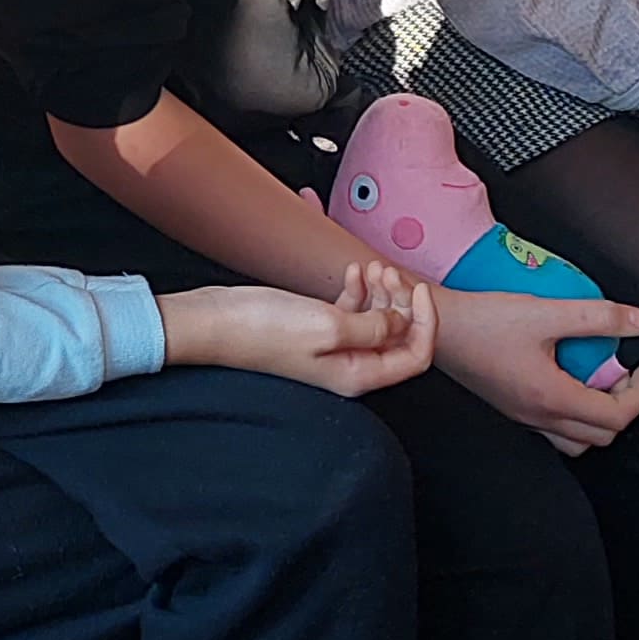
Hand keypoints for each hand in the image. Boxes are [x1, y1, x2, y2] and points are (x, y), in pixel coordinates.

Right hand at [163, 260, 437, 395]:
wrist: (214, 322)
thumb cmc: (263, 328)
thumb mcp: (328, 325)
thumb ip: (373, 327)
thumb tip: (401, 323)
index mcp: (357, 374)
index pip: (415, 357)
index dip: (424, 322)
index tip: (416, 289)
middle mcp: (349, 366)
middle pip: (398, 337)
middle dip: (402, 301)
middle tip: (388, 269)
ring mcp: (332, 349)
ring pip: (376, 321)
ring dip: (380, 291)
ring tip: (369, 265)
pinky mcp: (315, 331)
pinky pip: (351, 313)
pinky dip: (358, 291)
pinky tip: (351, 272)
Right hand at [428, 278, 638, 456]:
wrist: (434, 329)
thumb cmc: (484, 322)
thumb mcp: (546, 312)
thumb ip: (598, 317)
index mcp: (551, 399)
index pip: (616, 417)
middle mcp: (538, 418)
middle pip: (601, 436)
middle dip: (624, 406)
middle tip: (626, 373)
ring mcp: (522, 417)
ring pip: (576, 441)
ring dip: (598, 417)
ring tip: (598, 382)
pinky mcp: (510, 409)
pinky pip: (553, 429)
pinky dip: (573, 413)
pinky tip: (567, 380)